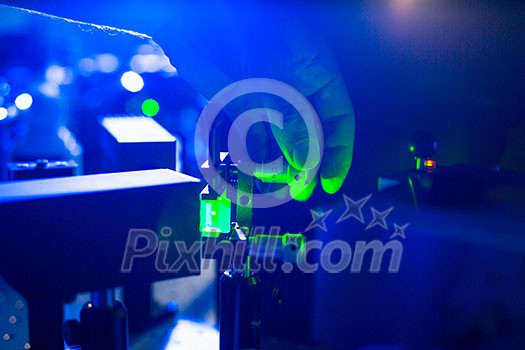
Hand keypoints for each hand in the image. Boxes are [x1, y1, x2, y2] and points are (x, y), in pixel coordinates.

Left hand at [153, 1, 354, 199]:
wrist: (187, 19)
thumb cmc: (235, 30)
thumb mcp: (269, 76)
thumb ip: (289, 118)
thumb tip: (307, 162)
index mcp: (316, 70)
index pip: (338, 117)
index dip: (338, 151)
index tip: (329, 179)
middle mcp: (297, 86)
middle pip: (312, 133)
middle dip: (308, 164)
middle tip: (301, 190)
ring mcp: (270, 97)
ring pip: (284, 139)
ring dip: (283, 164)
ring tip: (280, 186)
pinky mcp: (243, 105)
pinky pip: (256, 136)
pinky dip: (256, 155)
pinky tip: (256, 172)